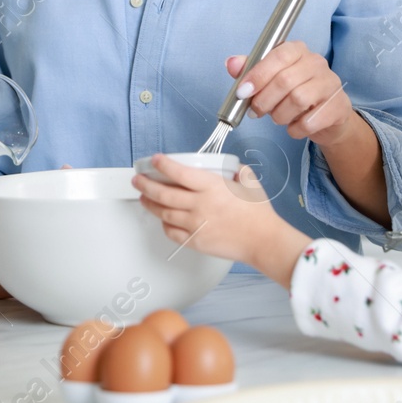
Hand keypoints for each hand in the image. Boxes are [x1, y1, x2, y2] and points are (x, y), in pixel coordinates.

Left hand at [133, 155, 311, 287]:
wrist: (263, 240)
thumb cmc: (258, 214)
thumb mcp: (249, 183)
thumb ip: (238, 171)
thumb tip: (232, 168)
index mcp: (211, 187)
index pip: (179, 172)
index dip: (163, 165)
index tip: (155, 160)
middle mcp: (199, 205)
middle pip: (163, 193)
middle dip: (145, 185)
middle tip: (138, 180)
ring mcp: (195, 224)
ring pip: (164, 213)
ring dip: (150, 204)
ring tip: (143, 198)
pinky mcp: (195, 241)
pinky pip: (172, 232)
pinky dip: (164, 224)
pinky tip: (163, 219)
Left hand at [228, 42, 353, 144]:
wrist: (328, 117)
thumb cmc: (295, 94)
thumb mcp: (270, 80)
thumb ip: (251, 70)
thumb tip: (231, 63)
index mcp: (298, 50)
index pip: (278, 55)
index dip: (258, 74)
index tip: (242, 92)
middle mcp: (317, 63)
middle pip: (285, 80)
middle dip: (264, 100)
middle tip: (255, 111)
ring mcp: (331, 84)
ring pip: (298, 99)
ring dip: (279, 115)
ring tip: (276, 118)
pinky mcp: (338, 107)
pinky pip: (310, 121)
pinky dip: (295, 129)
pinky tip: (293, 127)